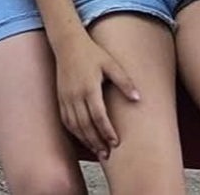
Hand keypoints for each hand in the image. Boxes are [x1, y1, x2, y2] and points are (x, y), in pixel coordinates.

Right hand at [54, 32, 139, 158]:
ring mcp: (65, 96)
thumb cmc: (91, 53)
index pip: (98, 115)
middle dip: (96, 141)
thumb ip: (124, 82)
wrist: (67, 43)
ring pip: (74, 124)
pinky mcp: (60, 96)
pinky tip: (83, 137)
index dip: (106, 131)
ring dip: (85, 139)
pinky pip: (66, 119)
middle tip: (107, 155)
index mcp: (89, 87)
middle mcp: (75, 94)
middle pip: (85, 124)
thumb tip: (138, 99)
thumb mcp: (111, 64)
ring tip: (97, 151)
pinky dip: (74, 131)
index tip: (115, 143)